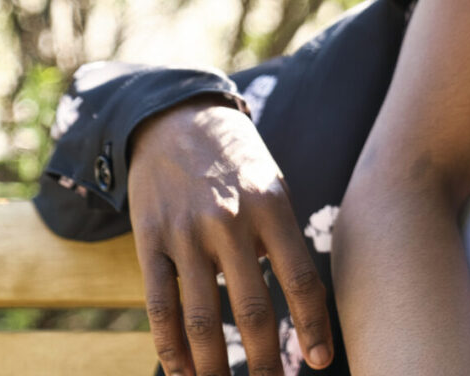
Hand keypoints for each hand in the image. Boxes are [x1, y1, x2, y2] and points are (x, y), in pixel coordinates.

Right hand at [127, 99, 332, 375]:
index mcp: (272, 206)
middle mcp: (230, 221)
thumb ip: (282, 239)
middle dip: (264, 362)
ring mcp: (186, 232)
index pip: (300, 279)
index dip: (312, 327)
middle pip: (250, 310)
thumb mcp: (273, 186)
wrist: (175, 118)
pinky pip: (159, 304)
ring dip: (214, 367)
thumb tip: (296, 305)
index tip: (320, 362)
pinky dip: (170, 347)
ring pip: (202, 318)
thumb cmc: (237, 162)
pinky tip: (183, 373)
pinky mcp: (149, 239)